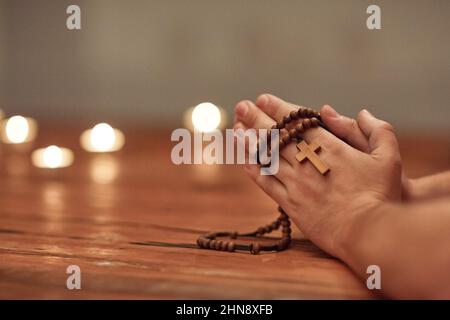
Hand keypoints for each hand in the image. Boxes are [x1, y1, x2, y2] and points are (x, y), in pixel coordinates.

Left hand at [234, 94, 402, 258]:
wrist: (367, 233)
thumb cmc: (380, 195)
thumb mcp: (389, 158)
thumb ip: (377, 131)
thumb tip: (362, 112)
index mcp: (329, 148)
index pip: (296, 122)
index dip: (277, 108)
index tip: (262, 99)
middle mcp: (306, 162)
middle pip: (275, 136)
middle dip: (255, 118)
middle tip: (241, 106)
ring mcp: (296, 184)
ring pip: (265, 157)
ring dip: (248, 141)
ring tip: (236, 129)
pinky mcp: (291, 205)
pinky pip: (266, 184)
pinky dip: (253, 171)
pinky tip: (244, 161)